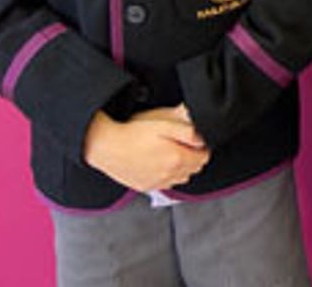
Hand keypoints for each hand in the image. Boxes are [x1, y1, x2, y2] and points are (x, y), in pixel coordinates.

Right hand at [83, 107, 209, 191]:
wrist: (107, 147)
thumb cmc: (134, 133)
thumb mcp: (164, 125)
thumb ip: (188, 132)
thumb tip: (203, 139)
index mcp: (177, 159)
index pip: (204, 158)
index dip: (202, 147)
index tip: (195, 140)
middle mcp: (169, 175)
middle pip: (194, 169)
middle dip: (194, 157)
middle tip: (184, 145)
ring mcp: (157, 183)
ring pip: (181, 178)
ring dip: (182, 167)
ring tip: (171, 153)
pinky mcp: (145, 187)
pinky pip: (165, 184)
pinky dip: (168, 175)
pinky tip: (159, 163)